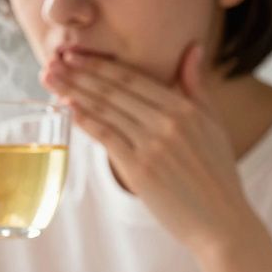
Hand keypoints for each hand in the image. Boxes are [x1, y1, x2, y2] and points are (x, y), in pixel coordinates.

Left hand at [41, 46, 267, 255]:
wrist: (221, 223)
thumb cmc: (217, 176)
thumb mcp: (213, 124)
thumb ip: (197, 87)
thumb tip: (192, 48)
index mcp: (186, 109)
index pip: (134, 79)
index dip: (101, 65)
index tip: (76, 56)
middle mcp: (168, 122)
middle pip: (115, 90)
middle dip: (80, 73)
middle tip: (52, 62)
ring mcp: (153, 145)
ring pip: (107, 110)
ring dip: (74, 92)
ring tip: (50, 80)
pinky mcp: (140, 170)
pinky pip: (107, 137)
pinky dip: (86, 120)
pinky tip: (68, 107)